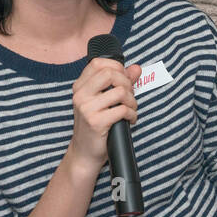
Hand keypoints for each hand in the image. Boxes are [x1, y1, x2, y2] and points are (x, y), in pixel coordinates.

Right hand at [65, 57, 141, 172]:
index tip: (124, 80)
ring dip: (132, 101)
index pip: (98, 63)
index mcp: (80, 87)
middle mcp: (80, 95)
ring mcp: (86, 108)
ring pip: (120, 92)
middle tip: (130, 96)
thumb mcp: (104, 101)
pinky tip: (129, 120)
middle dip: (127, 83)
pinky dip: (132, 114)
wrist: (85, 153)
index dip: (117, 67)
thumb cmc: (96, 126)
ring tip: (131, 110)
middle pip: (110, 73)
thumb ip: (120, 82)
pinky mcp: (96, 122)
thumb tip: (136, 68)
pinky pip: (122, 110)